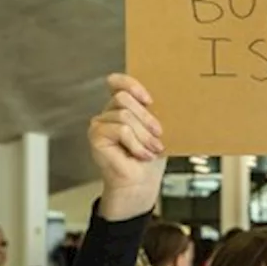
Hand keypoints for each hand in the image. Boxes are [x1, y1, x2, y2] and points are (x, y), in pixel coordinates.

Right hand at [90, 74, 166, 219]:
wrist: (142, 183)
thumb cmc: (150, 157)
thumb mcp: (157, 130)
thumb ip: (155, 112)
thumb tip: (170, 98)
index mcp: (122, 107)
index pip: (117, 82)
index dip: (131, 84)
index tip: (149, 100)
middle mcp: (108, 113)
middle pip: (123, 98)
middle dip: (146, 117)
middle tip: (159, 134)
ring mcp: (99, 124)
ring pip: (124, 116)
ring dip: (144, 135)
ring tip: (153, 149)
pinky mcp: (96, 136)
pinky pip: (121, 131)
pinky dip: (137, 144)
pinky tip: (143, 155)